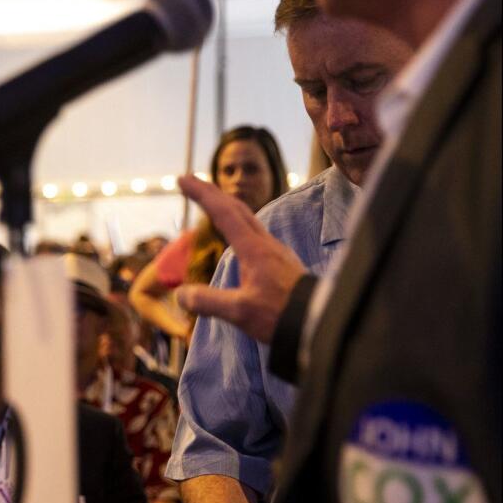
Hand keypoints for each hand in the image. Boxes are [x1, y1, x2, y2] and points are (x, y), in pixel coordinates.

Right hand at [175, 175, 306, 342]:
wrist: (320, 323)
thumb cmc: (282, 315)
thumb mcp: (239, 312)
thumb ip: (208, 301)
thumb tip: (181, 294)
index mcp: (254, 250)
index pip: (224, 213)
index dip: (203, 195)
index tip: (183, 179)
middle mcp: (266, 244)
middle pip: (237, 208)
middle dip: (212, 192)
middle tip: (192, 181)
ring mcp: (276, 252)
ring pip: (248, 219)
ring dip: (227, 206)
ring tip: (212, 203)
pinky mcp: (281, 263)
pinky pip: (255, 233)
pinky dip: (238, 223)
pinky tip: (238, 235)